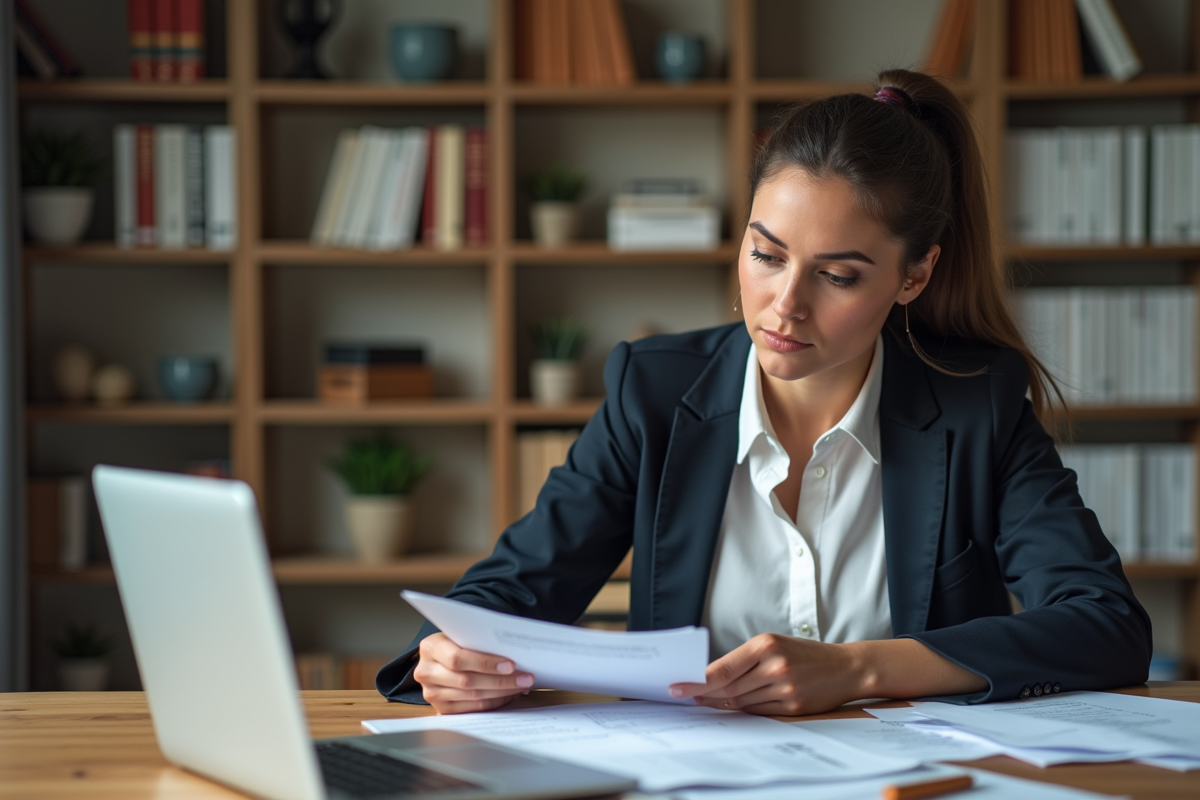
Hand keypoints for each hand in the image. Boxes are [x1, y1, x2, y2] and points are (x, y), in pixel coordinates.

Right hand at [414, 632, 534, 713]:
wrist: (438, 657)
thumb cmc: (455, 642)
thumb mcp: (460, 634)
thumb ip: (479, 641)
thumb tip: (515, 653)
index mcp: (430, 648)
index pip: (457, 658)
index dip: (485, 663)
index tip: (510, 665)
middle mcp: (426, 672)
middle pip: (467, 681)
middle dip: (501, 681)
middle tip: (526, 678)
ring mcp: (431, 693)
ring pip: (472, 697)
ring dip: (502, 692)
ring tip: (522, 685)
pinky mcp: (440, 708)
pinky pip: (473, 708)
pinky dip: (494, 702)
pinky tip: (509, 694)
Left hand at [668, 633, 864, 716]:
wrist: (846, 667)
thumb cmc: (805, 654)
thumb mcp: (774, 644)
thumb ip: (745, 660)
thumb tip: (710, 677)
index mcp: (766, 645)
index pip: (723, 668)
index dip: (698, 681)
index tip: (678, 686)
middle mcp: (775, 666)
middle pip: (729, 688)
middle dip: (703, 694)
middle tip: (684, 696)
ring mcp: (785, 689)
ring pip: (742, 702)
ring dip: (721, 703)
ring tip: (704, 701)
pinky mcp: (793, 707)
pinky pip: (759, 712)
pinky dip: (743, 710)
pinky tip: (732, 707)